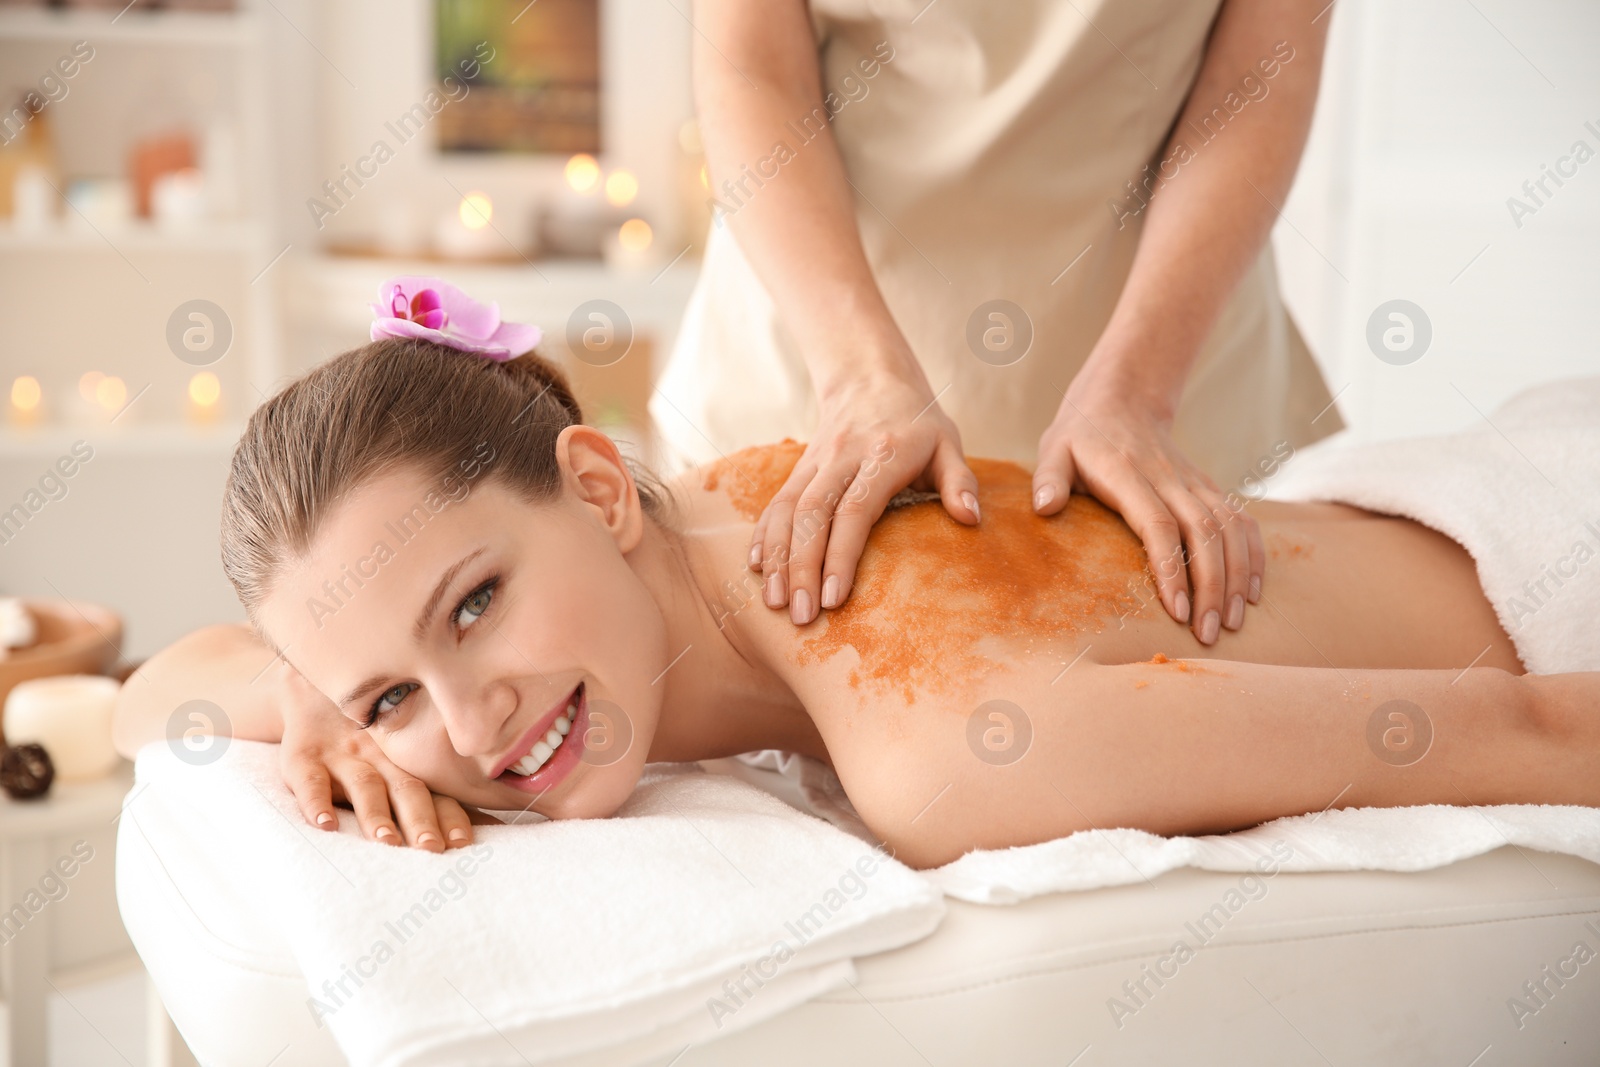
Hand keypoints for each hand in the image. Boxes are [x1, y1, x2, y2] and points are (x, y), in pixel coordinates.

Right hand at [277, 664, 489, 850]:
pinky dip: (315, 802)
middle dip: (421, 819)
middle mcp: (381, 758)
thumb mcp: (398, 753)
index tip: (463, 843)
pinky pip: (308, 779)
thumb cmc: (368, 735)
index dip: (450, 816)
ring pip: (363, 786)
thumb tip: (487, 829)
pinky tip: (324, 824)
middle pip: (406, 790)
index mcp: (407, 763)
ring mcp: (343, 755)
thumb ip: (434, 787)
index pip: (435, 792)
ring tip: (386, 840)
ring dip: (375, 814)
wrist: (313, 685)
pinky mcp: (304, 754)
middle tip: (432, 848)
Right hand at [752, 367, 980, 622]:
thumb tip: (969, 519)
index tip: (834, 598)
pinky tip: (757, 568)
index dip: (840, 555)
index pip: (854, 511)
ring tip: (774, 602)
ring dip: (778, 557)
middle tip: (801, 616)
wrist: (870, 378)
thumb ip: (959, 481)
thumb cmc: (917, 422)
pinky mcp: (799, 469)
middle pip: (812, 515)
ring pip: (788, 511)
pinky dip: (764, 535)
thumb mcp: (948, 443)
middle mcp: (841, 459)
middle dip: (802, 568)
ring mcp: (815, 463)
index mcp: (881, 456)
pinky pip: (776, 503)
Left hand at [1032, 373, 1263, 644]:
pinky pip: (1242, 521)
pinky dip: (1254, 556)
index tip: (1177, 610)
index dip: (1170, 568)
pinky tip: (1253, 593)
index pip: (1158, 524)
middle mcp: (1170, 479)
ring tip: (1231, 623)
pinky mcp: (1209, 488)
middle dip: (1211, 587)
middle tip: (1207, 634)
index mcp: (1129, 474)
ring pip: (1229, 530)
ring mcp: (1194, 483)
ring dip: (1237, 578)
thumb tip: (1045, 507)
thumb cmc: (1081, 435)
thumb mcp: (1054, 449)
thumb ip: (1048, 478)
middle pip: (1203, 534)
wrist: (1124, 398)